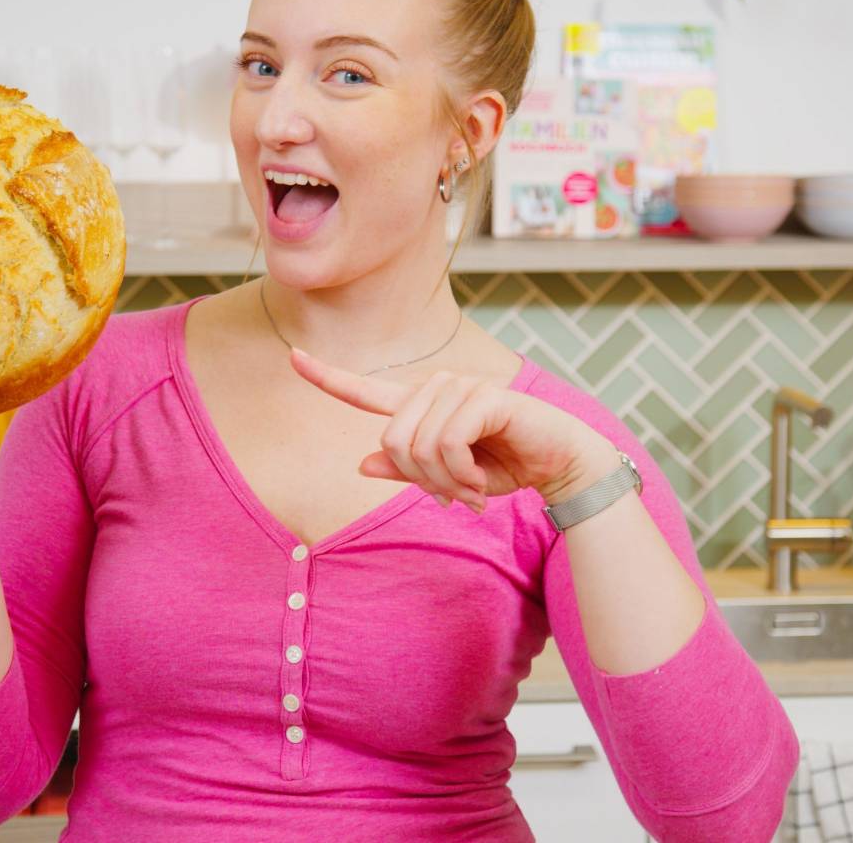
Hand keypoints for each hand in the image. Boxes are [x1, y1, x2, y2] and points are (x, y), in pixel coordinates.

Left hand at [289, 348, 617, 512]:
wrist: (559, 465)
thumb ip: (407, 470)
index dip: (327, 377)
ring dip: (445, 481)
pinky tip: (481, 482)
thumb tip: (361, 464)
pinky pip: (449, 442)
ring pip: (419, 444)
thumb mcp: (450, 478)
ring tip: (471, 490)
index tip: (293, 357)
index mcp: (422, 406)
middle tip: (453, 496)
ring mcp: (462, 388)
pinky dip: (461, 473)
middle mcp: (437, 389)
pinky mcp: (486, 397)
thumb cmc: (505, 467)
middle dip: (420, 479)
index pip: (365, 392)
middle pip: (392, 439)